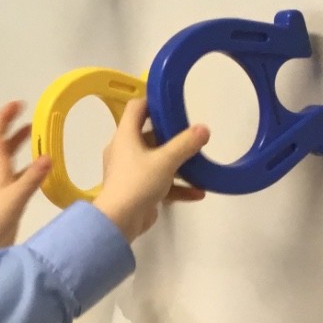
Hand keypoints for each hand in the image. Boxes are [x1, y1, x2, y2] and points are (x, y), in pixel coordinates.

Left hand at [0, 101, 51, 258]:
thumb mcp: (14, 198)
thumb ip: (31, 179)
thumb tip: (48, 156)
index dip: (5, 118)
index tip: (18, 104)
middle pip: (4, 145)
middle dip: (14, 128)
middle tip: (29, 115)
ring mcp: (3, 187)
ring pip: (12, 159)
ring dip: (22, 146)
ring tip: (37, 136)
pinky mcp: (10, 200)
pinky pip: (21, 176)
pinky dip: (31, 168)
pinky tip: (42, 170)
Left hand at [93, 98, 208, 242]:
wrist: (119, 220)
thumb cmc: (138, 182)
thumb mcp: (166, 160)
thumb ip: (185, 144)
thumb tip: (203, 129)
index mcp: (125, 136)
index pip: (136, 109)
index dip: (153, 102)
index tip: (173, 103)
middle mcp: (124, 150)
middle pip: (149, 135)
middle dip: (172, 136)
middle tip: (193, 135)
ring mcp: (130, 171)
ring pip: (156, 161)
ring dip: (178, 163)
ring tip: (199, 164)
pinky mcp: (137, 190)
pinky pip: (159, 183)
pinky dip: (177, 186)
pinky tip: (198, 192)